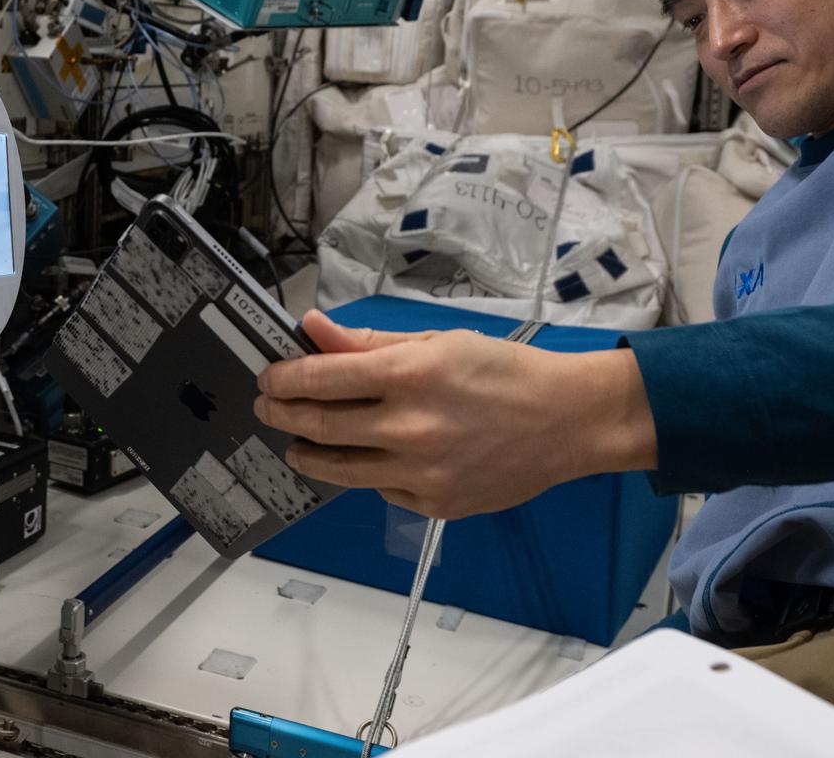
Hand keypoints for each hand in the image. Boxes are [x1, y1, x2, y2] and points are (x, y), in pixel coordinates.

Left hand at [253, 310, 657, 518]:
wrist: (566, 421)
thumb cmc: (501, 371)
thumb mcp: (436, 342)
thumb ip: (370, 343)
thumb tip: (313, 328)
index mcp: (410, 375)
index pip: (321, 378)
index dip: (284, 377)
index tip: (268, 376)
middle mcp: (410, 427)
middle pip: (320, 426)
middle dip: (282, 414)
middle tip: (267, 407)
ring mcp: (422, 473)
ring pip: (339, 469)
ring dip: (306, 454)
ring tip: (295, 444)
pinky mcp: (435, 505)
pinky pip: (380, 489)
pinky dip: (363, 472)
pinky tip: (360, 458)